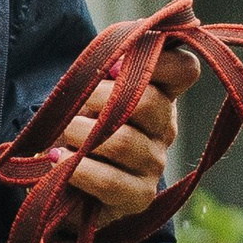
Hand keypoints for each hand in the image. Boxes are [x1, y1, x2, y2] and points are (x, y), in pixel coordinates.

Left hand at [54, 45, 200, 218]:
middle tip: (78, 105)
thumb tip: (123, 45)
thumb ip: (106, 68)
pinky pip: (110, 181)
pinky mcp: (139, 197)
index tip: (114, 66)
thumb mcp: (88, 91)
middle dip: (101, 97)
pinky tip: (58, 161)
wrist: (60, 180)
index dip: (158, 60)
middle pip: (149, 102)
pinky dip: (77, 169)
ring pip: (124, 141)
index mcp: (161, 96)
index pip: (184, 69)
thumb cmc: (78, 126)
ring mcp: (155, 165)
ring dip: (81, 134)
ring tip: (63, 135)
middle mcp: (165, 129)